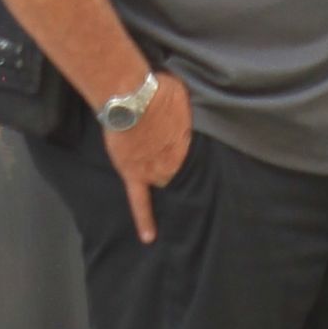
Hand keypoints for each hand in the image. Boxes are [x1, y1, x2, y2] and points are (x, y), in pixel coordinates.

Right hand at [100, 71, 192, 246]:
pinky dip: (144, 220)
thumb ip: (186, 111)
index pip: (195, 160)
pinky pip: (140, 202)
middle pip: (179, 173)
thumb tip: (189, 108)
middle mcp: (175, 163)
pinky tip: (149, 237)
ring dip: (163, 181)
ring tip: (162, 185)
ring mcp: (154, 171)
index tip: (197, 162)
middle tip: (174, 165)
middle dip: (178, 169)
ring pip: (163, 183)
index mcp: (188, 145)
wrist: (130, 98)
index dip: (192, 159)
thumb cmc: (158, 91)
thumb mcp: (184, 96)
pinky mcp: (133, 174)